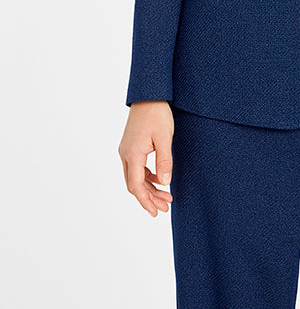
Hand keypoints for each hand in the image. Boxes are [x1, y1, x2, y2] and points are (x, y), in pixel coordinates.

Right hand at [118, 101, 173, 216]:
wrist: (149, 96)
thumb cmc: (157, 114)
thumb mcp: (165, 137)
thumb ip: (164, 161)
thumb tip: (165, 183)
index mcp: (132, 154)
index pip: (136, 186)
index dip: (146, 201)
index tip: (155, 212)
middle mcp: (125, 154)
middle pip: (134, 184)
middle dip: (149, 198)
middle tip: (165, 207)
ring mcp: (126, 150)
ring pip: (135, 177)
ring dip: (149, 189)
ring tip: (166, 197)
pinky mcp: (130, 146)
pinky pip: (136, 168)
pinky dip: (147, 177)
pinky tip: (159, 180)